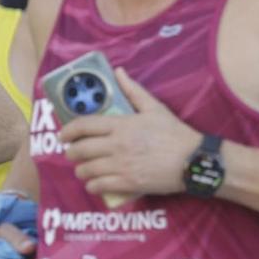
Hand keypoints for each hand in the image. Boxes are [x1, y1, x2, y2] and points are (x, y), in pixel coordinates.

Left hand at [57, 69, 200, 201]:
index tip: (64, 135)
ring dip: (81, 171)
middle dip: (71, 153)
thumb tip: (118, 72)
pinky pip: (98, 186)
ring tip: (85, 170)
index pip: (83, 126)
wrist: (194, 160)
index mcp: (121, 125)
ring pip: (86, 170)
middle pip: (80, 150)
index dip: (68, 131)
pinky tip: (95, 184)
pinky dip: (92, 186)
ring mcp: (121, 165)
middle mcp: (116, 145)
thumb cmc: (175, 133)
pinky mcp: (128, 183)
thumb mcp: (155, 108)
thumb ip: (133, 91)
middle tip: (74, 154)